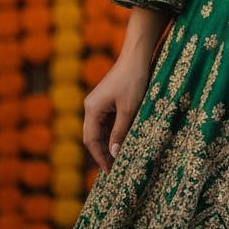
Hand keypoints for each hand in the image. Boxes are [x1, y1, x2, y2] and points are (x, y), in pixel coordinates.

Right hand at [82, 53, 150, 174]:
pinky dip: (113, 132)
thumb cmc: (133, 81)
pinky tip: (122, 140)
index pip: (91, 140)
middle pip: (92, 136)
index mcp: (92, 109)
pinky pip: (107, 121)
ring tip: (119, 158)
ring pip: (100, 129)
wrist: (137, 56)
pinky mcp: (107, 99)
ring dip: (108, 143)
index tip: (109, 172)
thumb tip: (114, 154)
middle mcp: (91, 107)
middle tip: (114, 169)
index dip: (100, 157)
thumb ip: (120, 132)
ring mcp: (98, 103)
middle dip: (102, 153)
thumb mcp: (129, 109)